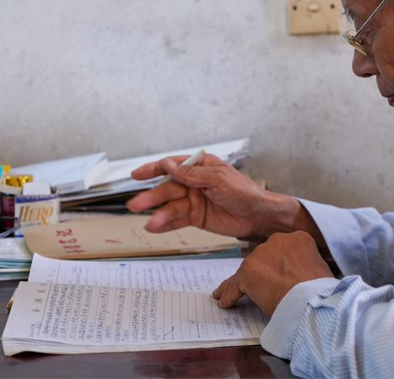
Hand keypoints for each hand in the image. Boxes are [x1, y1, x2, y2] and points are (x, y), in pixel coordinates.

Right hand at [127, 153, 272, 236]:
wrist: (258, 216)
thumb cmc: (243, 192)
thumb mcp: (217, 179)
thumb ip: (191, 174)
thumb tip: (168, 165)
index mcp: (201, 167)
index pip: (173, 166)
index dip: (154, 169)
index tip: (137, 175)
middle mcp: (195, 183)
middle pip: (168, 188)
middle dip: (152, 196)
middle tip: (135, 204)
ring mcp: (194, 200)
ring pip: (171, 206)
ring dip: (159, 214)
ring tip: (150, 223)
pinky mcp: (197, 217)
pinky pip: (178, 220)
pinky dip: (166, 224)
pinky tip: (155, 227)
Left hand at [213, 231, 333, 315]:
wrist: (311, 300)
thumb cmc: (319, 292)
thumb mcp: (320, 271)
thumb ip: (305, 268)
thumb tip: (300, 280)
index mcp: (298, 239)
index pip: (282, 251)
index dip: (277, 264)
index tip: (274, 274)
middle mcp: (278, 241)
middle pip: (263, 258)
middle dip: (260, 272)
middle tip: (259, 287)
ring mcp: (261, 255)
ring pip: (247, 271)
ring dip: (242, 283)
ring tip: (233, 295)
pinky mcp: (248, 272)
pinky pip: (234, 285)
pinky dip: (229, 294)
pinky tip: (225, 302)